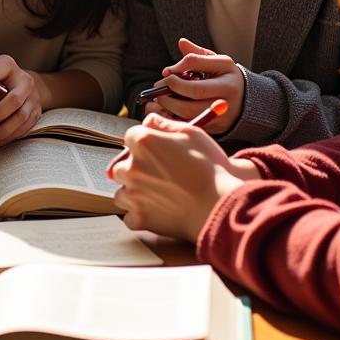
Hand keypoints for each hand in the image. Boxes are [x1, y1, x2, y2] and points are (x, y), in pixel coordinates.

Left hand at [0, 33, 42, 146]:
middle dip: (0, 111)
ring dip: (6, 128)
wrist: (16, 85)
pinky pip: (26, 126)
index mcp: (7, 65)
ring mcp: (32, 97)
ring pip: (22, 115)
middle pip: (15, 98)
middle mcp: (23, 79)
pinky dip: (11, 135)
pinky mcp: (36, 112)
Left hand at [109, 112, 250, 241]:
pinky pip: (129, 217)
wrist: (220, 204)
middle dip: (134, 168)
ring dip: (132, 193)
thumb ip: (165, 124)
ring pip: (121, 193)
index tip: (155, 151)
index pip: (130, 137)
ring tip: (155, 194)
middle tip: (155, 174)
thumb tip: (150, 121)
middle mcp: (132, 168)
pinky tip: (155, 212)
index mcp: (143, 143)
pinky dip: (138, 216)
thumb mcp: (192, 134)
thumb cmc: (210, 168)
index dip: (143, 143)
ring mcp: (133, 194)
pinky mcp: (139, 218)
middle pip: (120, 165)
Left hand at [141, 37, 243, 133]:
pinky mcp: (213, 127)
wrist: (246, 103)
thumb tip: (181, 42)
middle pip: (193, 91)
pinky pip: (187, 123)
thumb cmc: (226, 78)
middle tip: (159, 86)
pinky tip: (167, 110)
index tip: (166, 71)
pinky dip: (172, 118)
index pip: (197, 64)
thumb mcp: (218, 62)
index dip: (177, 66)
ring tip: (160, 98)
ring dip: (168, 104)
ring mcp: (221, 113)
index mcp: (227, 73)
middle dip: (171, 87)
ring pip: (189, 111)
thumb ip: (198, 54)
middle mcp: (226, 94)